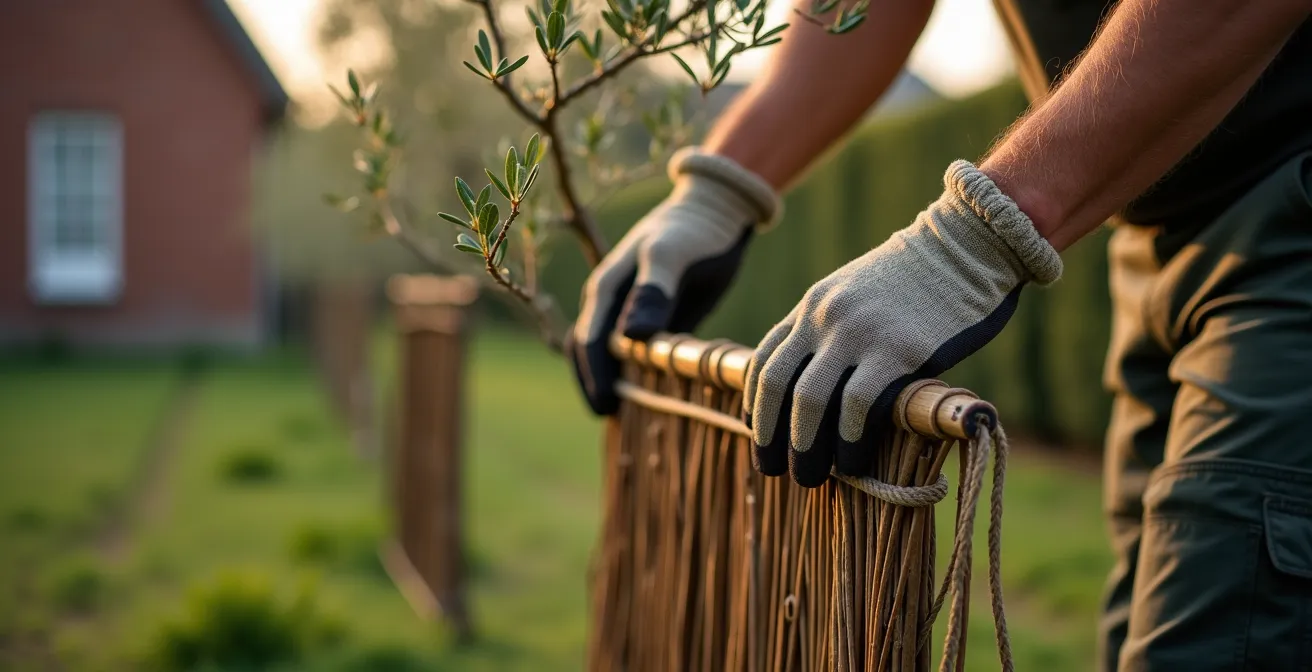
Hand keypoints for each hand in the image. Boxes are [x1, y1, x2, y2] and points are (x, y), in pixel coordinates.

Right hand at [567, 147, 779, 414]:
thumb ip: (653, 293)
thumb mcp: (673, 255)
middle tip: (613, 419)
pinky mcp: (656, 320)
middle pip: (590, 354)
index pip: (589, 342)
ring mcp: (631, 312)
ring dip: (615, 384)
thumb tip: (629, 338)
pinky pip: (639, 356)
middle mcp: (611, 303)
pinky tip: (654, 397)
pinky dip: (639, 377)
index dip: (593, 376)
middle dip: (596, 386)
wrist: (718, 210)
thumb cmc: (694, 229)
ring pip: (612, 357)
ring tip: (628, 416)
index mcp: (606, 288)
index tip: (605, 408)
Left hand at [744, 160, 1062, 486]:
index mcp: (812, 305)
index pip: (765, 360)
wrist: (967, 247)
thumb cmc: (918, 280)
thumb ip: (833, 329)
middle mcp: (825, 318)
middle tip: (771, 469)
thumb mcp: (858, 293)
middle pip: (777, 385)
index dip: (755, 402)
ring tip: (809, 477)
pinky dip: (849, 440)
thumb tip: (821, 380)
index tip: (759, 433)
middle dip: (769, 434)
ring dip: (804, 446)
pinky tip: (851, 462)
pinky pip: (858, 404)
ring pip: (809, 399)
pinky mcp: (897, 349)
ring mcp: (858, 332)